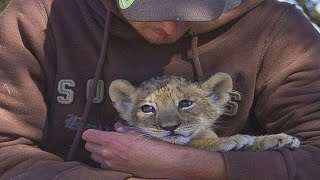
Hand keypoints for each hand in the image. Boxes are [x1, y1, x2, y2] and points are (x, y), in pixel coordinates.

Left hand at [82, 123, 226, 178]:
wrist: (160, 162)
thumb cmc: (150, 145)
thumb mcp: (137, 133)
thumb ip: (124, 130)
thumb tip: (117, 127)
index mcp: (111, 141)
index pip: (88, 135)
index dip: (90, 132)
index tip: (94, 130)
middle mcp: (107, 153)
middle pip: (88, 147)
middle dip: (93, 141)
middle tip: (101, 137)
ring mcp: (111, 164)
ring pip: (94, 157)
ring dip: (97, 151)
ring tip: (107, 147)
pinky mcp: (116, 170)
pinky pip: (103, 164)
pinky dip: (104, 160)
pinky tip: (114, 155)